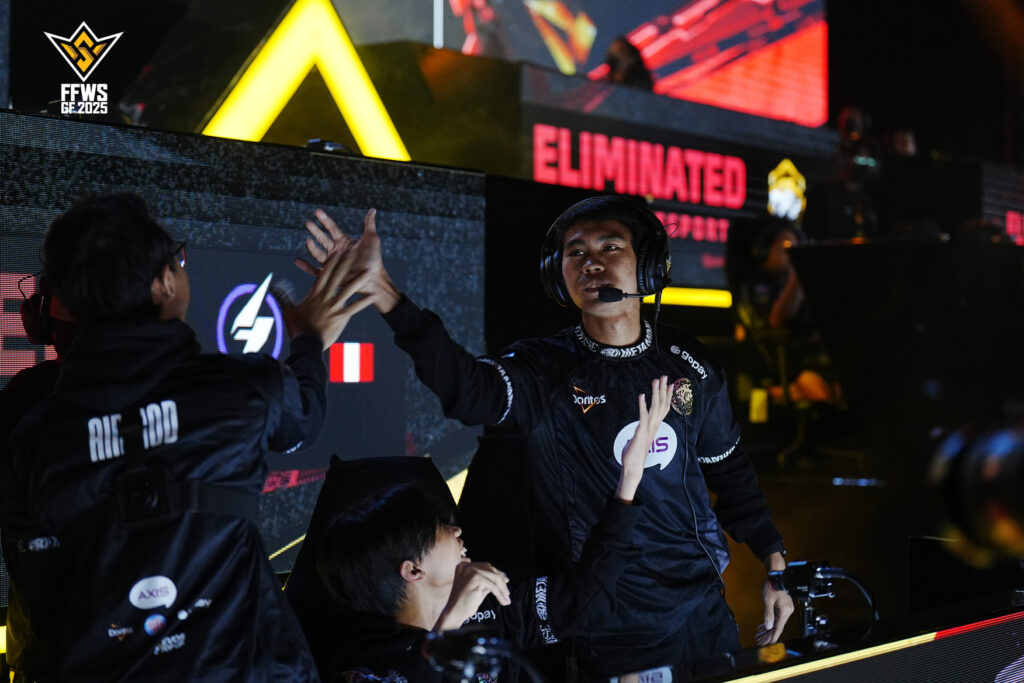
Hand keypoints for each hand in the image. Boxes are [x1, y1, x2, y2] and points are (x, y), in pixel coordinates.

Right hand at [282, 247, 377, 349]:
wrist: (306, 345)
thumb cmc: (297, 329)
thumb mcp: (288, 310)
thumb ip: (283, 297)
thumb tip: (274, 287)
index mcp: (314, 295)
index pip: (323, 274)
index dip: (331, 262)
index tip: (337, 251)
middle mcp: (325, 298)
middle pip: (336, 277)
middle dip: (345, 264)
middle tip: (354, 251)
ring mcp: (334, 307)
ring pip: (348, 290)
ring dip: (359, 280)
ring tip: (369, 271)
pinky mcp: (341, 317)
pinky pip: (355, 308)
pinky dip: (364, 302)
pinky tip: (373, 296)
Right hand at [294, 208, 400, 312]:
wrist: (373, 278)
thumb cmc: (374, 259)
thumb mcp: (372, 239)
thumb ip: (369, 225)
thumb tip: (373, 210)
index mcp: (344, 242)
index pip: (331, 228)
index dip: (324, 220)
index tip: (317, 211)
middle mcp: (336, 251)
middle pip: (322, 239)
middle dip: (315, 231)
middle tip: (307, 223)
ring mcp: (332, 263)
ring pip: (318, 253)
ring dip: (311, 247)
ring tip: (308, 241)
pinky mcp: (330, 275)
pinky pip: (314, 271)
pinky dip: (305, 266)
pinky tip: (297, 260)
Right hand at [434, 562, 510, 631]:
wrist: (455, 613)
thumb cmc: (465, 603)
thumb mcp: (477, 587)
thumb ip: (487, 580)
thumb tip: (503, 577)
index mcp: (464, 566)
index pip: (486, 566)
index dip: (497, 573)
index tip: (506, 580)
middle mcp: (466, 566)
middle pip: (491, 570)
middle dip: (502, 581)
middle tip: (507, 592)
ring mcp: (470, 571)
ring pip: (494, 578)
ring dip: (502, 589)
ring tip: (506, 599)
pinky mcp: (474, 578)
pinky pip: (492, 586)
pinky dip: (499, 594)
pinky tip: (502, 601)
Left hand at [617, 375, 671, 502]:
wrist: (633, 468)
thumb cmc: (634, 455)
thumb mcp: (638, 439)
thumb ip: (640, 432)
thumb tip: (638, 430)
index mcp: (654, 427)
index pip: (664, 408)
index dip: (667, 396)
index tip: (669, 384)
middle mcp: (654, 427)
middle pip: (662, 405)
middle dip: (663, 390)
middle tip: (665, 376)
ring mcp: (649, 429)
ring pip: (655, 408)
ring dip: (655, 393)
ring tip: (655, 380)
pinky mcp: (641, 432)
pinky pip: (643, 416)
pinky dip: (642, 405)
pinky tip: (641, 396)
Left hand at [756, 552, 793, 645]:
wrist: (776, 574)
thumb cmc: (771, 585)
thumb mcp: (767, 600)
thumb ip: (768, 614)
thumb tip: (768, 626)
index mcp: (784, 611)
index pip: (778, 628)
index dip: (772, 637)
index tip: (767, 644)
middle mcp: (787, 611)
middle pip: (777, 626)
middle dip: (768, 635)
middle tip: (759, 641)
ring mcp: (785, 609)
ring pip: (776, 622)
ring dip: (768, 630)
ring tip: (759, 636)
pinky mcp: (782, 606)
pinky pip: (776, 617)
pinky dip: (770, 622)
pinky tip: (763, 627)